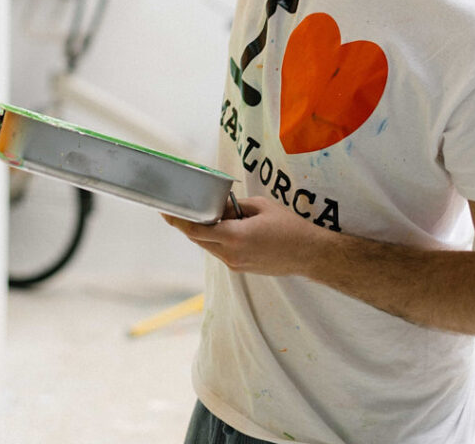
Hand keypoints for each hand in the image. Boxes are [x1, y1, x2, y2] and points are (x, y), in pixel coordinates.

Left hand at [162, 195, 326, 276]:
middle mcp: (231, 255)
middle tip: (179, 207)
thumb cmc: (288, 226)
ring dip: (204, 231)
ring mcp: (236, 264)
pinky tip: (225, 226)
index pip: (196, 230)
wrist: (309, 254)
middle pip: (199, 238)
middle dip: (189, 223)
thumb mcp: (259, 206)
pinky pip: (221, 251)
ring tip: (209, 213)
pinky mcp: (241, 268)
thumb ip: (233, 207)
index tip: (165, 211)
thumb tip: (216, 207)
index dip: (178, 220)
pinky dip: (217, 238)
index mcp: (234, 237)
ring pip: (209, 245)